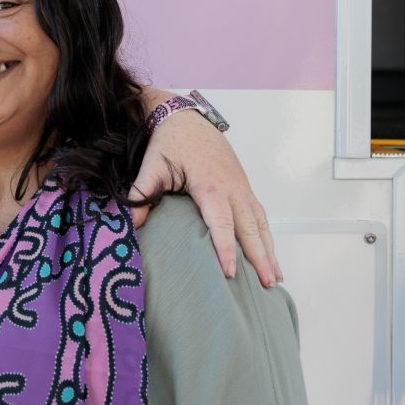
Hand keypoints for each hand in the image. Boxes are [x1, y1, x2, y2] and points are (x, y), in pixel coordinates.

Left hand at [127, 110, 280, 286]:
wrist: (186, 118)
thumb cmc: (170, 142)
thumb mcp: (152, 166)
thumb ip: (142, 194)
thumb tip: (130, 225)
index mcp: (210, 186)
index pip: (221, 224)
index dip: (226, 249)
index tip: (229, 273)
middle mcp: (232, 189)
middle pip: (250, 228)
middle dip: (260, 258)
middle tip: (267, 285)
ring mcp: (242, 188)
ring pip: (260, 223)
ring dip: (269, 250)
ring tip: (274, 277)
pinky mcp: (244, 187)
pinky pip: (260, 215)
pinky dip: (266, 236)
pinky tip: (269, 253)